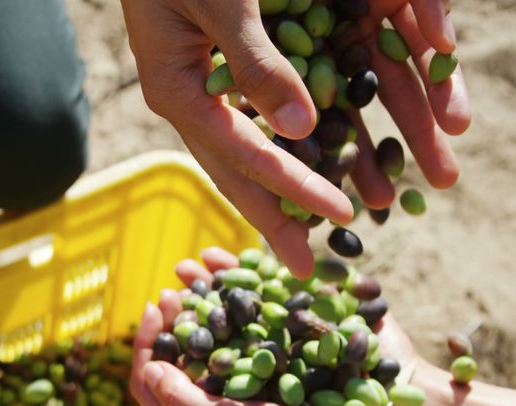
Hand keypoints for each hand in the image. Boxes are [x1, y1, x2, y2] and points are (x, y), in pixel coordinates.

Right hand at [120, 0, 470, 277]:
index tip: (339, 217)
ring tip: (305, 236)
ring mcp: (193, 92)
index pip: (243, 153)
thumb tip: (301, 131)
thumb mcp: (223, 0)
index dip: (293, 188)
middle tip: (306, 268)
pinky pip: (245, 127)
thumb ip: (257, 63)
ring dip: (273, 198)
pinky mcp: (209, 77)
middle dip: (273, 220)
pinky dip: (275, 156)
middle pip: (232, 173)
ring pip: (237, 157)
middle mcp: (182, 101)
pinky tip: (300, 174)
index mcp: (176, 89)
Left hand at [129, 248, 332, 405]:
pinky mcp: (247, 400)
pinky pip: (224, 361)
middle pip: (167, 369)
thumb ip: (179, 397)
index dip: (146, 342)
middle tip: (173, 292)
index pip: (146, 384)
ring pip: (194, 361)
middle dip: (167, 328)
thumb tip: (150, 366)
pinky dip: (220, 333)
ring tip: (193, 292)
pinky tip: (225, 309)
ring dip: (191, 326)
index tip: (156, 304)